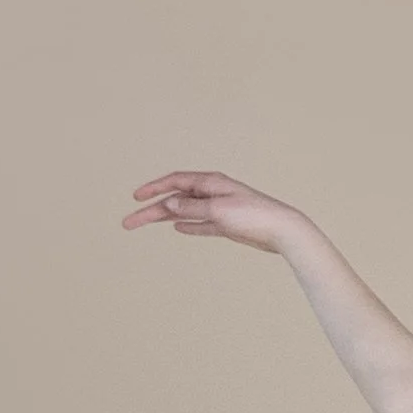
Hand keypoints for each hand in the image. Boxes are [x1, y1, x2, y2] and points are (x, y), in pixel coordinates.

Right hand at [123, 168, 308, 253]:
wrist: (283, 231)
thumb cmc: (255, 216)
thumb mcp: (219, 210)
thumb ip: (193, 208)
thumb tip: (169, 205)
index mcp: (210, 182)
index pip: (174, 182)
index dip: (153, 188)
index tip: (135, 197)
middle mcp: (213, 193)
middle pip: (174, 199)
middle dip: (150, 210)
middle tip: (128, 222)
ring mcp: (219, 209)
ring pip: (184, 212)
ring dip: (163, 218)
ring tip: (143, 224)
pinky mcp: (227, 225)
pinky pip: (201, 224)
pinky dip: (189, 226)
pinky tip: (177, 228)